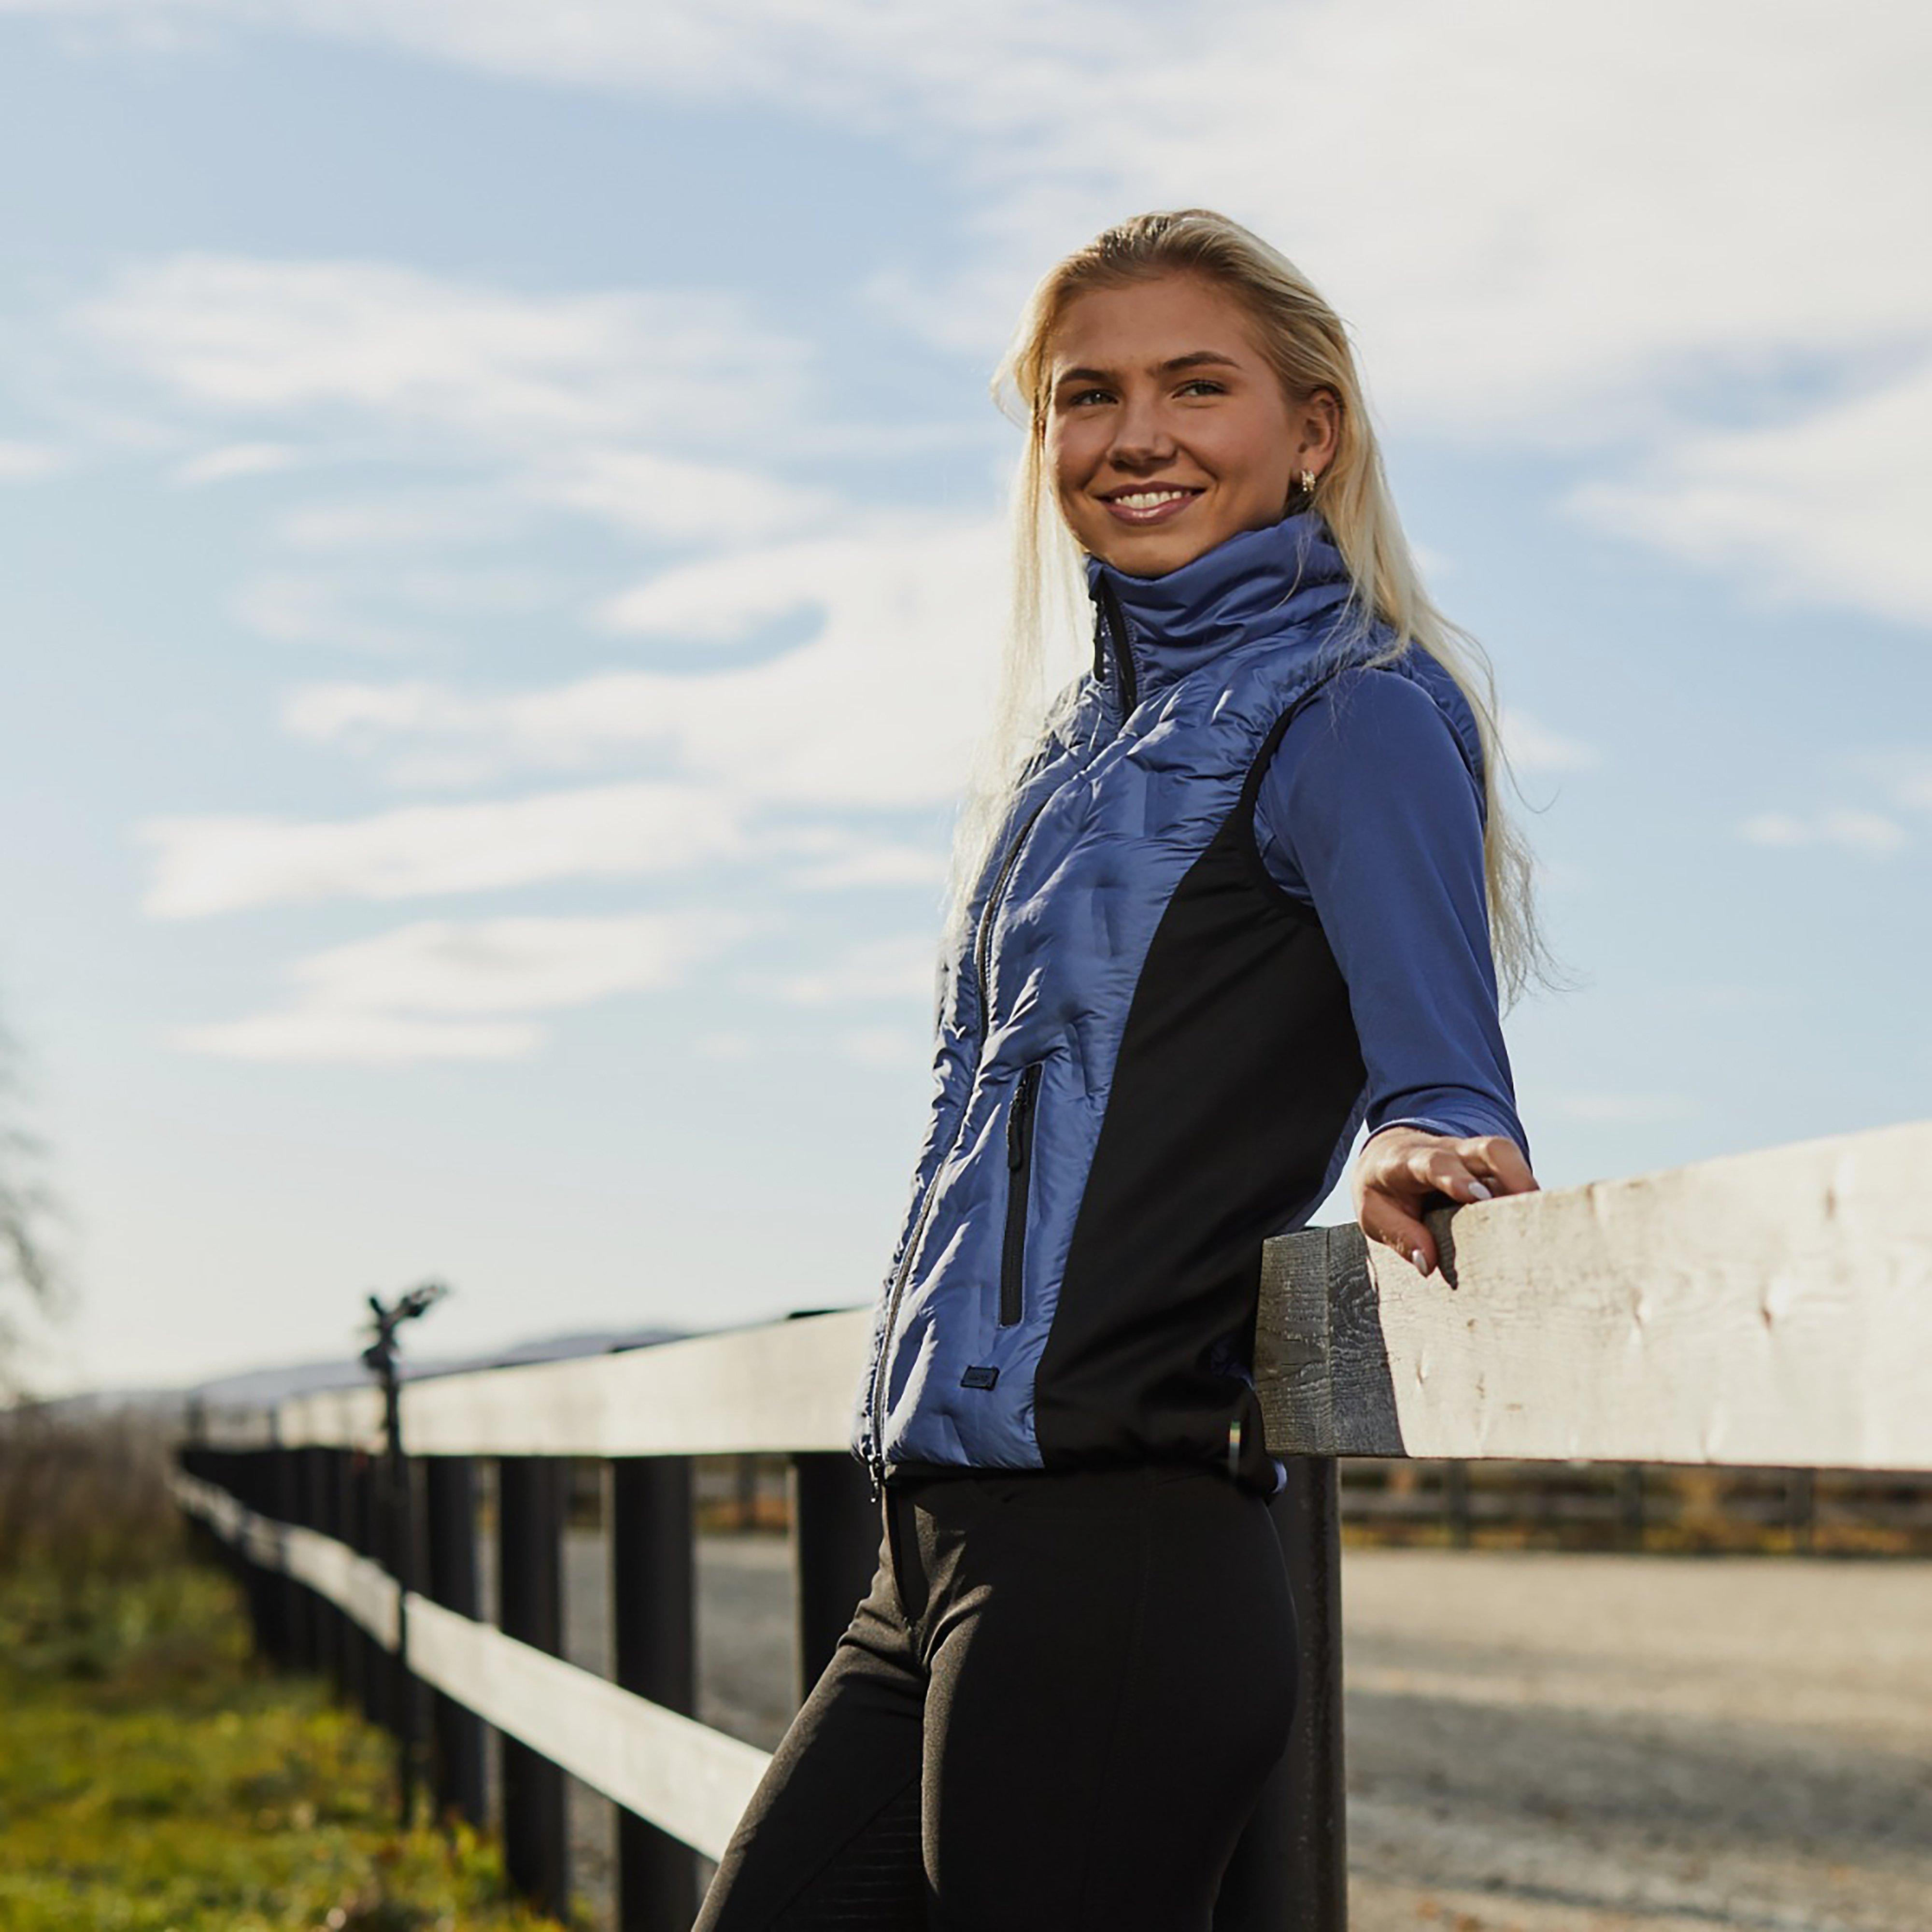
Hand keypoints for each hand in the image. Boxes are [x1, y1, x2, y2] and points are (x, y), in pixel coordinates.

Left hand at [1353, 1126, 1537, 1275]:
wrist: (1388, 1153)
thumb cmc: (1382, 1188)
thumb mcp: (1372, 1212)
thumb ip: (1398, 1235)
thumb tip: (1427, 1263)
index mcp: (1407, 1160)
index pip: (1434, 1163)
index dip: (1456, 1178)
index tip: (1477, 1197)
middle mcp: (1447, 1151)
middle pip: (1487, 1149)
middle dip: (1513, 1174)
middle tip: (1527, 1207)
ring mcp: (1472, 1158)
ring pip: (1508, 1159)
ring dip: (1526, 1186)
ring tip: (1538, 1221)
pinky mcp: (1490, 1170)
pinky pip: (1514, 1177)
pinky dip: (1525, 1197)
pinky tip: (1533, 1224)